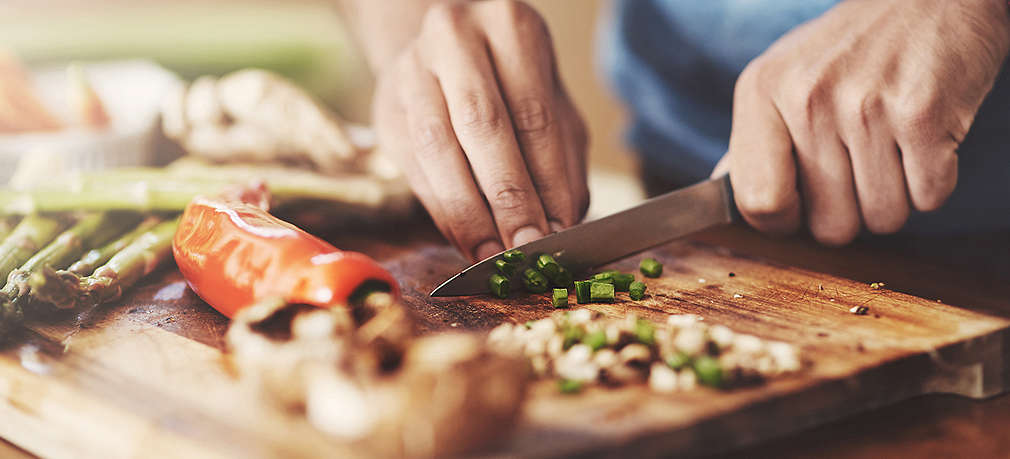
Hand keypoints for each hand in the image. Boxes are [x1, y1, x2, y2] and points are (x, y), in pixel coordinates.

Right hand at [372, 0, 588, 260]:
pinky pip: (414, 168)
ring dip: (468, 212)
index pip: (534, 114)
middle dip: (508, 197)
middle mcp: (454, 37)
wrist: (447, 54)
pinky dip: (443, 212)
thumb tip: (560, 226)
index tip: (559, 231)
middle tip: (526, 247)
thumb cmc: (514, 86)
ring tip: (494, 254)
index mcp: (509, 26)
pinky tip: (467, 241)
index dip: (546, 180)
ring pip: (438, 149)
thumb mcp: (552, 108)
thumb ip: (561, 162)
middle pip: (483, 126)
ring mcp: (412, 70)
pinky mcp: (386, 109)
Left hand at [713, 0, 1009, 243]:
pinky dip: (932, 182)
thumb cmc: (851, 48)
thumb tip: (720, 192)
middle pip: (829, 226)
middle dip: (850, 213)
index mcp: (761, 91)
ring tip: (891, 148)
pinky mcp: (922, 113)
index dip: (784, 222)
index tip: (802, 208)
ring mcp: (864, 106)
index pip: (758, 203)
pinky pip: (929, 197)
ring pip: (882, 218)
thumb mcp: (782, 78)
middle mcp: (806, 98)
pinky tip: (922, 140)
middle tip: (859, 167)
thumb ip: (751, 142)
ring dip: (895, 198)